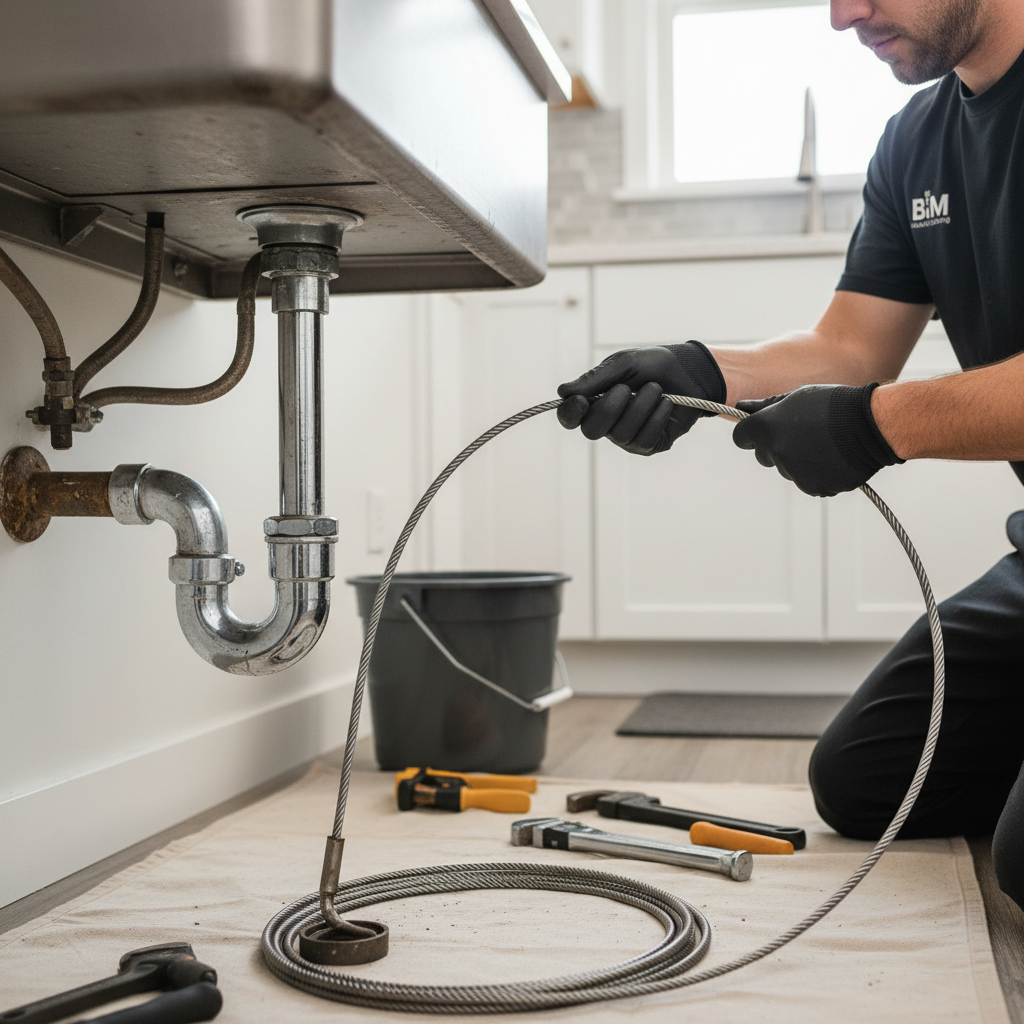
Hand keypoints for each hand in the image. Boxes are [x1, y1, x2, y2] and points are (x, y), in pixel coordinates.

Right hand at [556, 342, 725, 454]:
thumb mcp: (624, 363)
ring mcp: (627, 437)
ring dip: (641, 407)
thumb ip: (594, 379)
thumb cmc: (654, 365)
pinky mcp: (649, 445)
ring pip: (621, 434)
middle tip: (627, 388)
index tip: (580, 401)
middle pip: (592, 430)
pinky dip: (657, 417)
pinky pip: (644, 439)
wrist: (691, 372)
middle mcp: (607, 423)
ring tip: (656, 390)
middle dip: (610, 407)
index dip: (570, 413)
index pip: (570, 417)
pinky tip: (666, 404)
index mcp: (594, 401)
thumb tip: (562, 392)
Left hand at [732, 383, 901, 496]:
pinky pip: (808, 483)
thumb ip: (766, 406)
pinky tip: (834, 459)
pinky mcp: (813, 488)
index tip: (763, 431)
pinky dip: (817, 475)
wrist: (872, 425)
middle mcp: (776, 452)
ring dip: (799, 461)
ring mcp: (794, 473)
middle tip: (804, 434)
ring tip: (825, 444)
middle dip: (776, 447)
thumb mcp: (797, 396)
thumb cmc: (834, 405)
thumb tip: (740, 407)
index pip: (741, 437)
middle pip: (764, 456)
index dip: (751, 434)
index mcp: (767, 428)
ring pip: (787, 470)